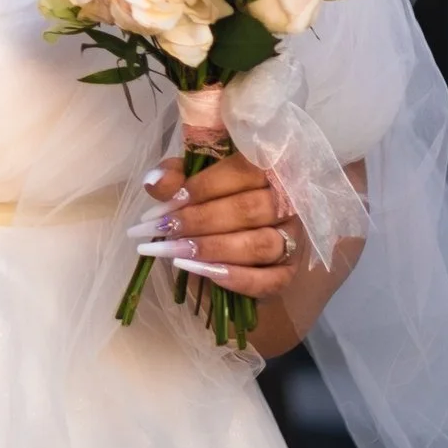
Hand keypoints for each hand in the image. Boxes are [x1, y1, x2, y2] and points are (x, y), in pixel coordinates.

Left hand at [129, 151, 300, 300]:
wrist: (230, 243)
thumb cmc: (212, 201)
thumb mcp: (191, 182)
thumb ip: (174, 177)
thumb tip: (155, 182)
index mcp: (268, 168)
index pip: (242, 172)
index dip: (201, 187)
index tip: (166, 204)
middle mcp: (289, 202)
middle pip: (250, 209)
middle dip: (200, 221)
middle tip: (163, 229)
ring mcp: (293, 238)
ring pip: (261, 244)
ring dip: (213, 249)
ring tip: (174, 252)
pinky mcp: (288, 272)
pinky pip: (269, 279)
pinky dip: (234, 278)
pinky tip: (199, 272)